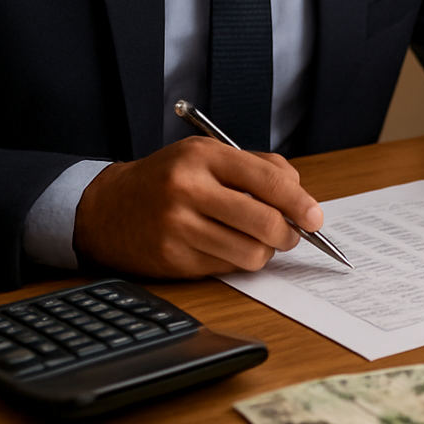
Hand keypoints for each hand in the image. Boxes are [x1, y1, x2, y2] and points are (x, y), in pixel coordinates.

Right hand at [73, 136, 323, 278]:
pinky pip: (226, 268)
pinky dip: (238, 261)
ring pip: (250, 253)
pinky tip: (227, 247)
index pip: (268, 180)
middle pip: (264, 221)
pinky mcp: (174, 259)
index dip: (299, 202)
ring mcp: (179, 227)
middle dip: (290, 234)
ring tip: (259, 242)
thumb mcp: (207, 156)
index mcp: (203, 157)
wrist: (107, 208)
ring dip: (265, 252)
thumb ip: (256, 168)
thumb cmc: (168, 179)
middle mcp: (189, 190)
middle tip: (292, 235)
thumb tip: (299, 196)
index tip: (315, 217)